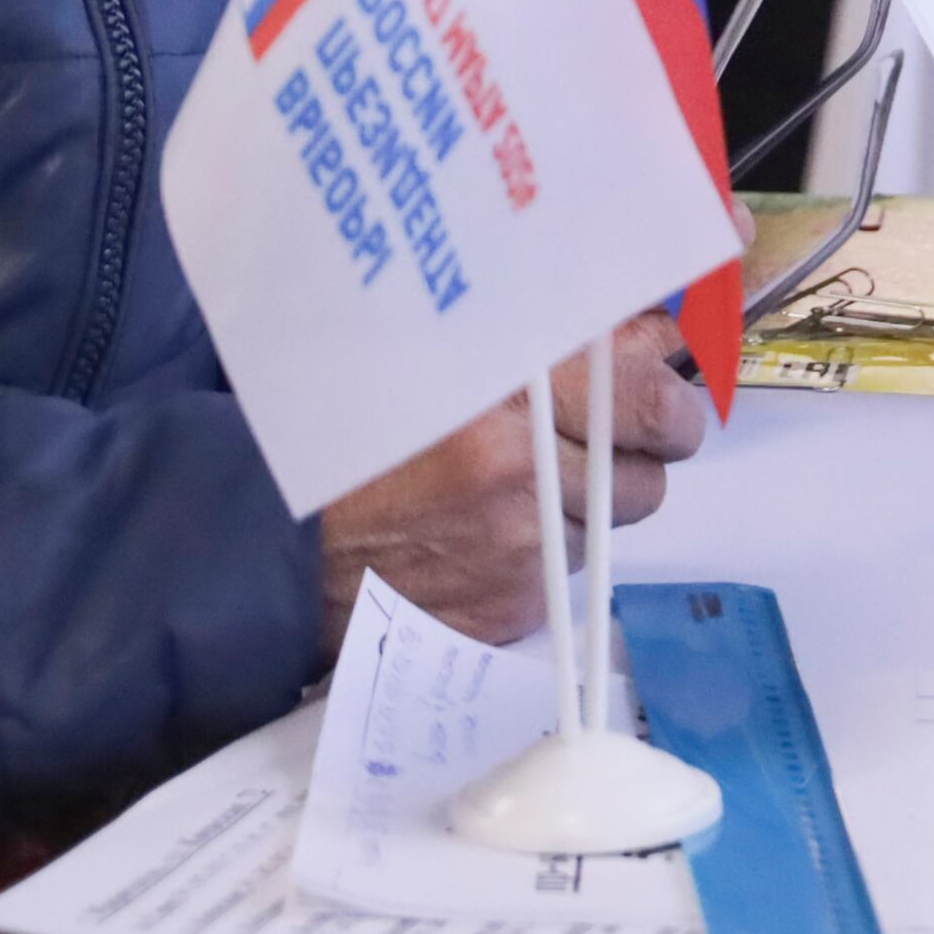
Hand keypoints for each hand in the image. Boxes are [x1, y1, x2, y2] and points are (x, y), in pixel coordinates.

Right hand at [311, 316, 710, 653]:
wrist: (274, 545)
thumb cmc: (352, 436)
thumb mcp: (431, 352)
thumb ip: (532, 333)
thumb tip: (631, 326)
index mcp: (507, 388)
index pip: (644, 374)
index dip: (659, 368)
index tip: (653, 364)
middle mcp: (524, 468)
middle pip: (657, 449)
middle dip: (651, 432)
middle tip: (627, 421)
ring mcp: (522, 546)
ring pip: (620, 512)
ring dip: (598, 493)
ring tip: (533, 476)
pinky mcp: (514, 606)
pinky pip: (572, 569)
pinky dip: (549, 547)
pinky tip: (494, 529)